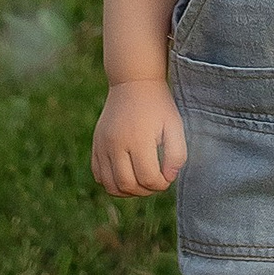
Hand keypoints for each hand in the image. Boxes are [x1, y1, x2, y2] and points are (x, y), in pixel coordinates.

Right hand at [92, 76, 189, 195]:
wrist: (133, 83)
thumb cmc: (158, 106)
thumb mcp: (175, 126)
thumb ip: (177, 154)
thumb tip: (169, 178)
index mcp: (138, 138)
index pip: (148, 178)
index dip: (162, 184)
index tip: (167, 175)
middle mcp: (116, 144)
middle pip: (128, 185)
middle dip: (146, 190)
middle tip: (156, 180)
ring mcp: (102, 145)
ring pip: (111, 185)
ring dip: (129, 191)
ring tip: (142, 181)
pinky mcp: (96, 145)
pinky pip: (99, 176)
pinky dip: (113, 183)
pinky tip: (127, 174)